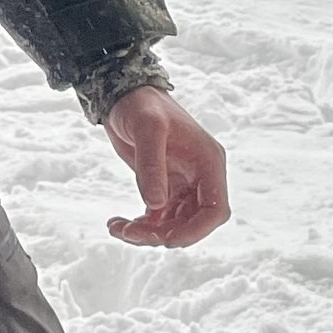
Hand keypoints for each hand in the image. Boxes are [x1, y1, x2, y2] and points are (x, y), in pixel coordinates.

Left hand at [104, 86, 229, 248]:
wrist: (123, 94)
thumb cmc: (140, 104)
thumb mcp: (146, 129)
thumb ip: (151, 166)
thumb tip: (156, 205)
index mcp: (208, 162)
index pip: (216, 209)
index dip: (196, 230)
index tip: (166, 238)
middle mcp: (200, 176)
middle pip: (194, 223)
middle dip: (165, 233)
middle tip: (132, 233)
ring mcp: (183, 183)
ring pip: (174, 224)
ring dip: (148, 233)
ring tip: (117, 227)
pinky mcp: (163, 186)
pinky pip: (158, 217)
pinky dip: (139, 226)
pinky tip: (117, 224)